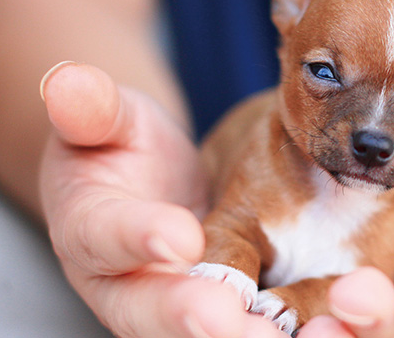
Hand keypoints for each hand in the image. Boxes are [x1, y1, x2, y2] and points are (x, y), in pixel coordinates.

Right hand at [39, 62, 286, 337]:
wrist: (146, 183)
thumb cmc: (123, 148)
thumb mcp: (107, 121)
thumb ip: (92, 109)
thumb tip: (68, 82)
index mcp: (89, 232)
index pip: (103, 237)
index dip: (138, 237)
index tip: (183, 236)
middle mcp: (125, 283)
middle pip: (148, 310)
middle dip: (190, 316)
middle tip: (231, 316)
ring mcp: (169, 304)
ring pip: (199, 333)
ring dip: (244, 336)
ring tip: (288, 335)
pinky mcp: (215, 310)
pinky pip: (241, 327)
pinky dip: (277, 330)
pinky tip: (324, 328)